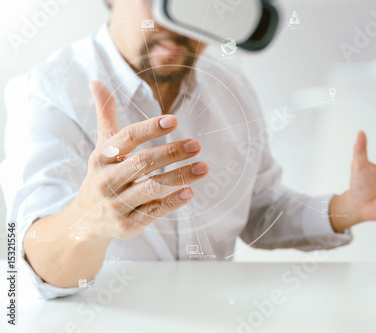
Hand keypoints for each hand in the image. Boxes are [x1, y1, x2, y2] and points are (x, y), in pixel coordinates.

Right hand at [73, 81, 208, 239]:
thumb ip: (105, 116)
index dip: (150, 128)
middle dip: (171, 153)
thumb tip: (97, 81)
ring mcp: (116, 204)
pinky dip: (172, 202)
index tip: (174, 120)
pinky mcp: (128, 224)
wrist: (86, 221)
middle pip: (142, 163)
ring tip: (203, 167)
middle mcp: (106, 180)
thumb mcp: (102, 147)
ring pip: (151, 188)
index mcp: (101, 157)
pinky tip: (190, 192)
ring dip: (180, 177)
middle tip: (197, 144)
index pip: (126, 138)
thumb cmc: (102, 176)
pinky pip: (153, 212)